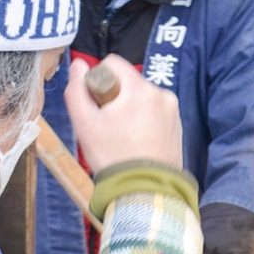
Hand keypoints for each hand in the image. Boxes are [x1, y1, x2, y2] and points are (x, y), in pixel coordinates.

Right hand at [66, 54, 183, 172]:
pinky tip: (136, 141)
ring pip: (141, 97)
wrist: (145, 190)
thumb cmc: (113, 158)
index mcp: (140, 89)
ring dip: (129, 109)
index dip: (98, 80)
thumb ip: (77, 90)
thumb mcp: (85, 124)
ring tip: (123, 136)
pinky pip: (154, 111)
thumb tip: (79, 66)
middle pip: (128, 81)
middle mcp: (161, 94)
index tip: (97, 105)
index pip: (113, 63)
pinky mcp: (176, 124)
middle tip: (109, 125)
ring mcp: (172, 110)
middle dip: (114, 97)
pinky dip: (143, 120)